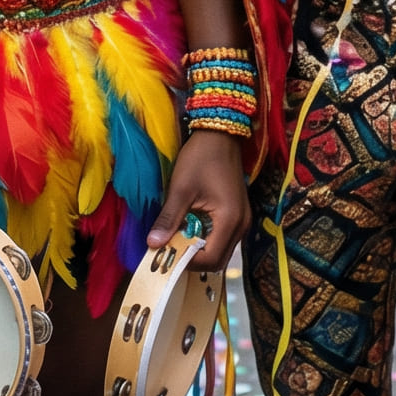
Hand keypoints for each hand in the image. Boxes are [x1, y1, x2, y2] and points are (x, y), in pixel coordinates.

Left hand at [149, 130, 249, 269]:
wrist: (219, 134)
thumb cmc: (200, 158)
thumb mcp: (181, 188)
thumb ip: (169, 219)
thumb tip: (153, 245)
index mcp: (230, 220)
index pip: (211, 259)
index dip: (188, 261)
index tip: (168, 254)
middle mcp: (241, 225)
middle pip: (218, 260)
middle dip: (194, 259)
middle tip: (171, 248)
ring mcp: (242, 220)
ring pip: (221, 249)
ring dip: (200, 249)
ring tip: (178, 237)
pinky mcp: (237, 214)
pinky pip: (223, 237)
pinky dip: (206, 239)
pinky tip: (190, 226)